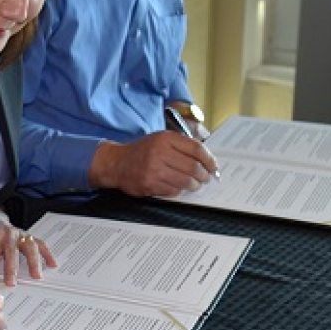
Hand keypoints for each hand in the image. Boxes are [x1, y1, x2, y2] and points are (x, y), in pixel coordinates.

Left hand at [0, 209, 56, 285]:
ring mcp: (20, 235)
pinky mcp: (29, 238)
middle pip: (10, 251)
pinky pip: (40, 244)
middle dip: (11, 267)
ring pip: (29, 247)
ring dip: (33, 261)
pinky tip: (53, 265)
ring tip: (36, 276)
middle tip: (12, 283)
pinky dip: (47, 254)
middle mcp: (7, 234)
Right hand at [88, 132, 217, 196]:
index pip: (196, 149)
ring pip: (186, 181)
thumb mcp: (160, 139)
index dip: (209, 159)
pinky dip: (179, 190)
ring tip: (194, 184)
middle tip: (205, 178)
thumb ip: (181, 145)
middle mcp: (160, 153)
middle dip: (204, 175)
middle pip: (193, 167)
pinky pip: (174, 190)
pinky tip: (178, 187)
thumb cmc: (142, 151)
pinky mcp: (150, 184)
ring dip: (194, 185)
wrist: (117, 163)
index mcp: (165, 139)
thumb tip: (205, 158)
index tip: (213, 166)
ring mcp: (154, 170)